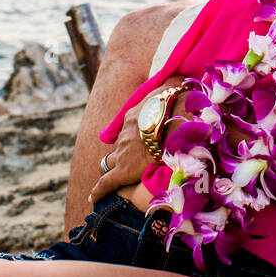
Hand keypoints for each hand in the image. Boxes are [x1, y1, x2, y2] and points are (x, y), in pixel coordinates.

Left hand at [88, 77, 186, 203]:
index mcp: (134, 116)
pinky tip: (94, 198)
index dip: (134, 135)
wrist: (172, 121)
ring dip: (115, 168)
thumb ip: (173, 87)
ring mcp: (122, 152)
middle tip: (132, 159)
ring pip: (112, 162)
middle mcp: (124, 134)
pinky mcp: (122, 171)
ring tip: (117, 177)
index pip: (129, 128)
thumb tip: (181, 79)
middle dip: (124, 152)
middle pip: (120, 145)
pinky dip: (99, 191)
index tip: (140, 140)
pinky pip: (106, 183)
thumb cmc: (175, 105)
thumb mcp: (172, 91)